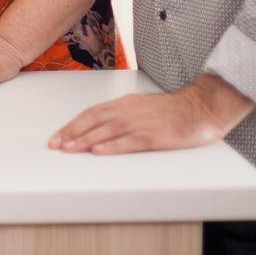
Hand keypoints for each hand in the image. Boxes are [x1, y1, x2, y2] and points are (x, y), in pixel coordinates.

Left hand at [48, 74, 253, 154]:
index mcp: (124, 104)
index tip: (57, 136)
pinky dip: (112, 146)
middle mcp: (127, 111)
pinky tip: (99, 151)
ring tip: (69, 149)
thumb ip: (122, 114)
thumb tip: (101, 126)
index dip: (72, 125)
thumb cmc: (171, 110)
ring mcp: (140, 123)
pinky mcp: (154, 136)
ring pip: (106, 131)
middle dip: (71, 133)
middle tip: (55, 145)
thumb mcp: (141, 106)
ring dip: (85, 140)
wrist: (200, 107)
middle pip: (93, 121)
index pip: (90, 113)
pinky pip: (129, 141)